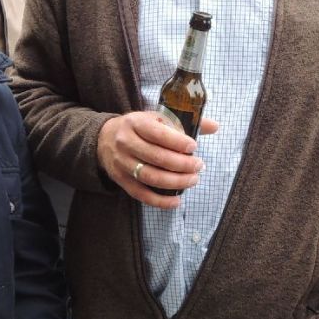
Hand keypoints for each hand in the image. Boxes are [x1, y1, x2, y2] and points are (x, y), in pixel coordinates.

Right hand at [97, 111, 218, 207]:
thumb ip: (184, 122)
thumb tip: (215, 126)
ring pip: (150, 177)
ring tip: (193, 180)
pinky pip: (141, 194)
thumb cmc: (138, 128)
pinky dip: (160, 201)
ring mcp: (122, 163)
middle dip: (182, 164)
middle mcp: (125, 142)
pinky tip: (177, 201)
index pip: (158, 133)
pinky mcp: (121, 180)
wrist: (104, 139)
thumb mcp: (156, 117)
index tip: (194, 147)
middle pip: (156, 157)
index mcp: (135, 123)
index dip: (178, 142)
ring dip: (175, 182)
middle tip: (199, 165)